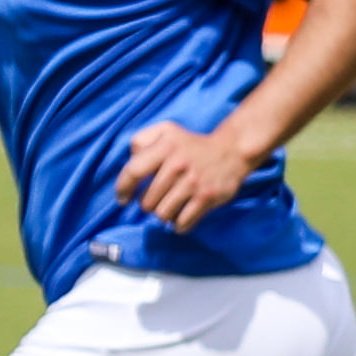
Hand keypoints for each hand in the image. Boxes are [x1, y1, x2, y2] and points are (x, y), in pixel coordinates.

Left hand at [111, 116, 262, 231]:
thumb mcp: (166, 131)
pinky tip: (183, 214)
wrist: (232, 151)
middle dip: (148, 204)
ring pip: (162, 215)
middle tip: (158, 197)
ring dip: (164, 214)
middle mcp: (178, 163)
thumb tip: (130, 165)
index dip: (123, 188)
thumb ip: (142, 141)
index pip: (133, 171)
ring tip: (171, 204)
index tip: (123, 199)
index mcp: (165, 145)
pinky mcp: (206, 197)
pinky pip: (181, 223)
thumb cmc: (191, 145)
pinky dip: (179, 224)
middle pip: (147, 201)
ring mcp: (193, 182)